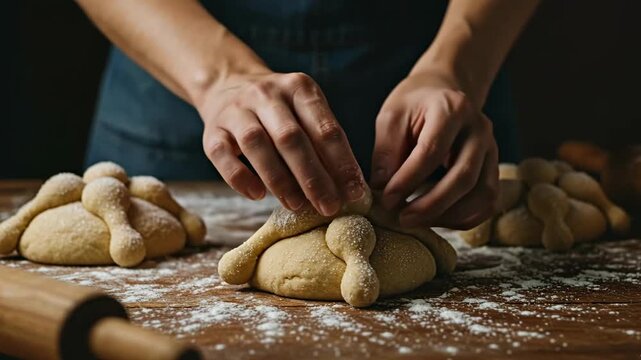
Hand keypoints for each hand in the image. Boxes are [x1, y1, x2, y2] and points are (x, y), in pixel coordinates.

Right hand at [198, 71, 366, 216]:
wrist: (227, 83)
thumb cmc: (280, 110)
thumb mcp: (305, 111)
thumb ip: (324, 141)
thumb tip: (348, 187)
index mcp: (299, 87)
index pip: (324, 128)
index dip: (342, 162)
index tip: (354, 192)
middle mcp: (266, 94)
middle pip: (291, 138)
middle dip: (313, 177)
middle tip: (329, 206)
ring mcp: (235, 110)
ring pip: (256, 144)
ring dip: (279, 179)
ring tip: (297, 205)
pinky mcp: (211, 130)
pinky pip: (222, 155)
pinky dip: (240, 177)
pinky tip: (258, 195)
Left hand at [370, 70, 498, 228]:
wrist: (444, 92)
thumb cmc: (413, 105)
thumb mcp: (392, 118)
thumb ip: (386, 153)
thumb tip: (380, 191)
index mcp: (452, 109)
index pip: (432, 151)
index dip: (408, 180)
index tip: (386, 199)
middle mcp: (480, 129)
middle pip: (463, 177)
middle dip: (431, 205)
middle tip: (402, 219)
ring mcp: (492, 150)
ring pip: (482, 195)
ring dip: (449, 216)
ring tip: (416, 221)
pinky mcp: (494, 168)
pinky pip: (487, 202)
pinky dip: (463, 218)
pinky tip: (435, 219)